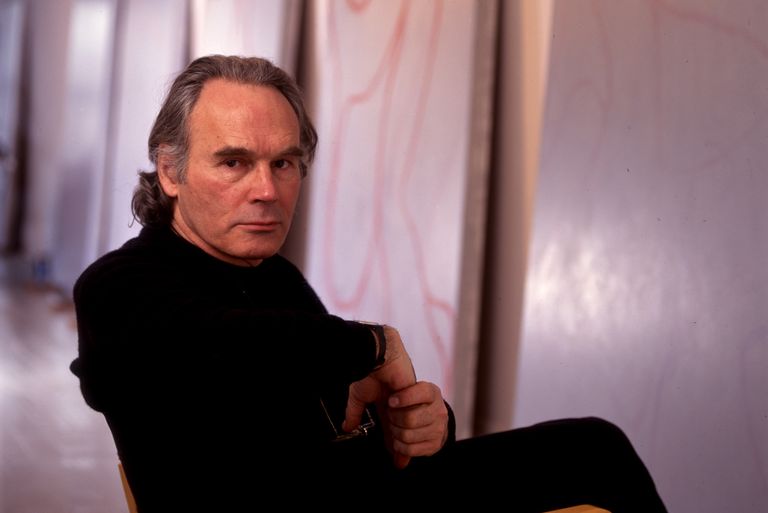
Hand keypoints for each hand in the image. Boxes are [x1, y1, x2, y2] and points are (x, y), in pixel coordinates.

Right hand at [342, 326, 447, 467]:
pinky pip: (414, 409)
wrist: (375, 354)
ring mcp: (410, 401)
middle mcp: (402, 407)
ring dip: (399, 417)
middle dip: (399, 434)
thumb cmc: (367, 372)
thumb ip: (354, 414)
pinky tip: (394, 398)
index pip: (396, 435)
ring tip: (390, 404)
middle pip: (407, 433)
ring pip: (410, 423)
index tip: (399, 463)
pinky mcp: (415, 392)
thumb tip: (346, 428)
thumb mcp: (358, 398)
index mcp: (390, 409)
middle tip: (390, 418)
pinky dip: (404, 407)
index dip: (398, 449)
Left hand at [384, 381, 449, 468]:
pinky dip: (398, 445)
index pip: (419, 394)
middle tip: (389, 415)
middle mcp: (439, 412)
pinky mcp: (434, 445)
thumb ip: (400, 387)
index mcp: (433, 393)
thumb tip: (390, 393)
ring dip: (394, 432)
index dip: (403, 398)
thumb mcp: (410, 389)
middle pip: (409, 418)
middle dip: (393, 417)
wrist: (433, 419)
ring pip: (407, 435)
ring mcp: (439, 430)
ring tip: (393, 426)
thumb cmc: (415, 401)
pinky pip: (409, 449)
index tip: (391, 401)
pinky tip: (397, 439)